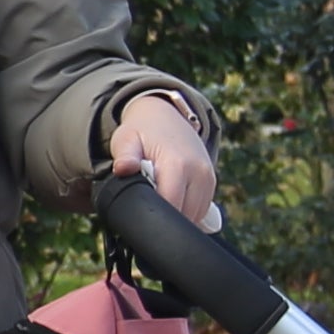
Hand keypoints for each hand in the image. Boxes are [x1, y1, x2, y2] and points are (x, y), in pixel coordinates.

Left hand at [111, 94, 220, 226]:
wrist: (165, 117)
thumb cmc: (142, 132)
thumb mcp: (126, 140)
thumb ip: (124, 156)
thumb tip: (122, 168)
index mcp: (178, 163)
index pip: (170, 206)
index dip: (154, 216)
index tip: (140, 212)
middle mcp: (199, 172)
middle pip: (184, 216)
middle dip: (164, 217)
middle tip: (147, 201)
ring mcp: (208, 178)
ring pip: (193, 216)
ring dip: (175, 215)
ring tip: (158, 195)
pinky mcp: (211, 183)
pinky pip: (199, 210)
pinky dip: (185, 210)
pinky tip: (170, 196)